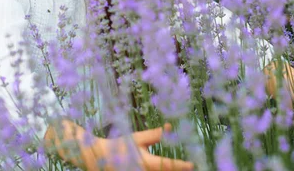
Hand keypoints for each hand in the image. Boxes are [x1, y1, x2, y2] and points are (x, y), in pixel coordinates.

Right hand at [47, 120, 193, 170]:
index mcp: (145, 161)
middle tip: (193, 168)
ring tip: (183, 169)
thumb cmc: (121, 146)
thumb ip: (154, 135)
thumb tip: (170, 127)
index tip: (193, 165)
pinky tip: (168, 170)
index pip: (166, 164)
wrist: (100, 158)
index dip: (180, 165)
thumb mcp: (137, 138)